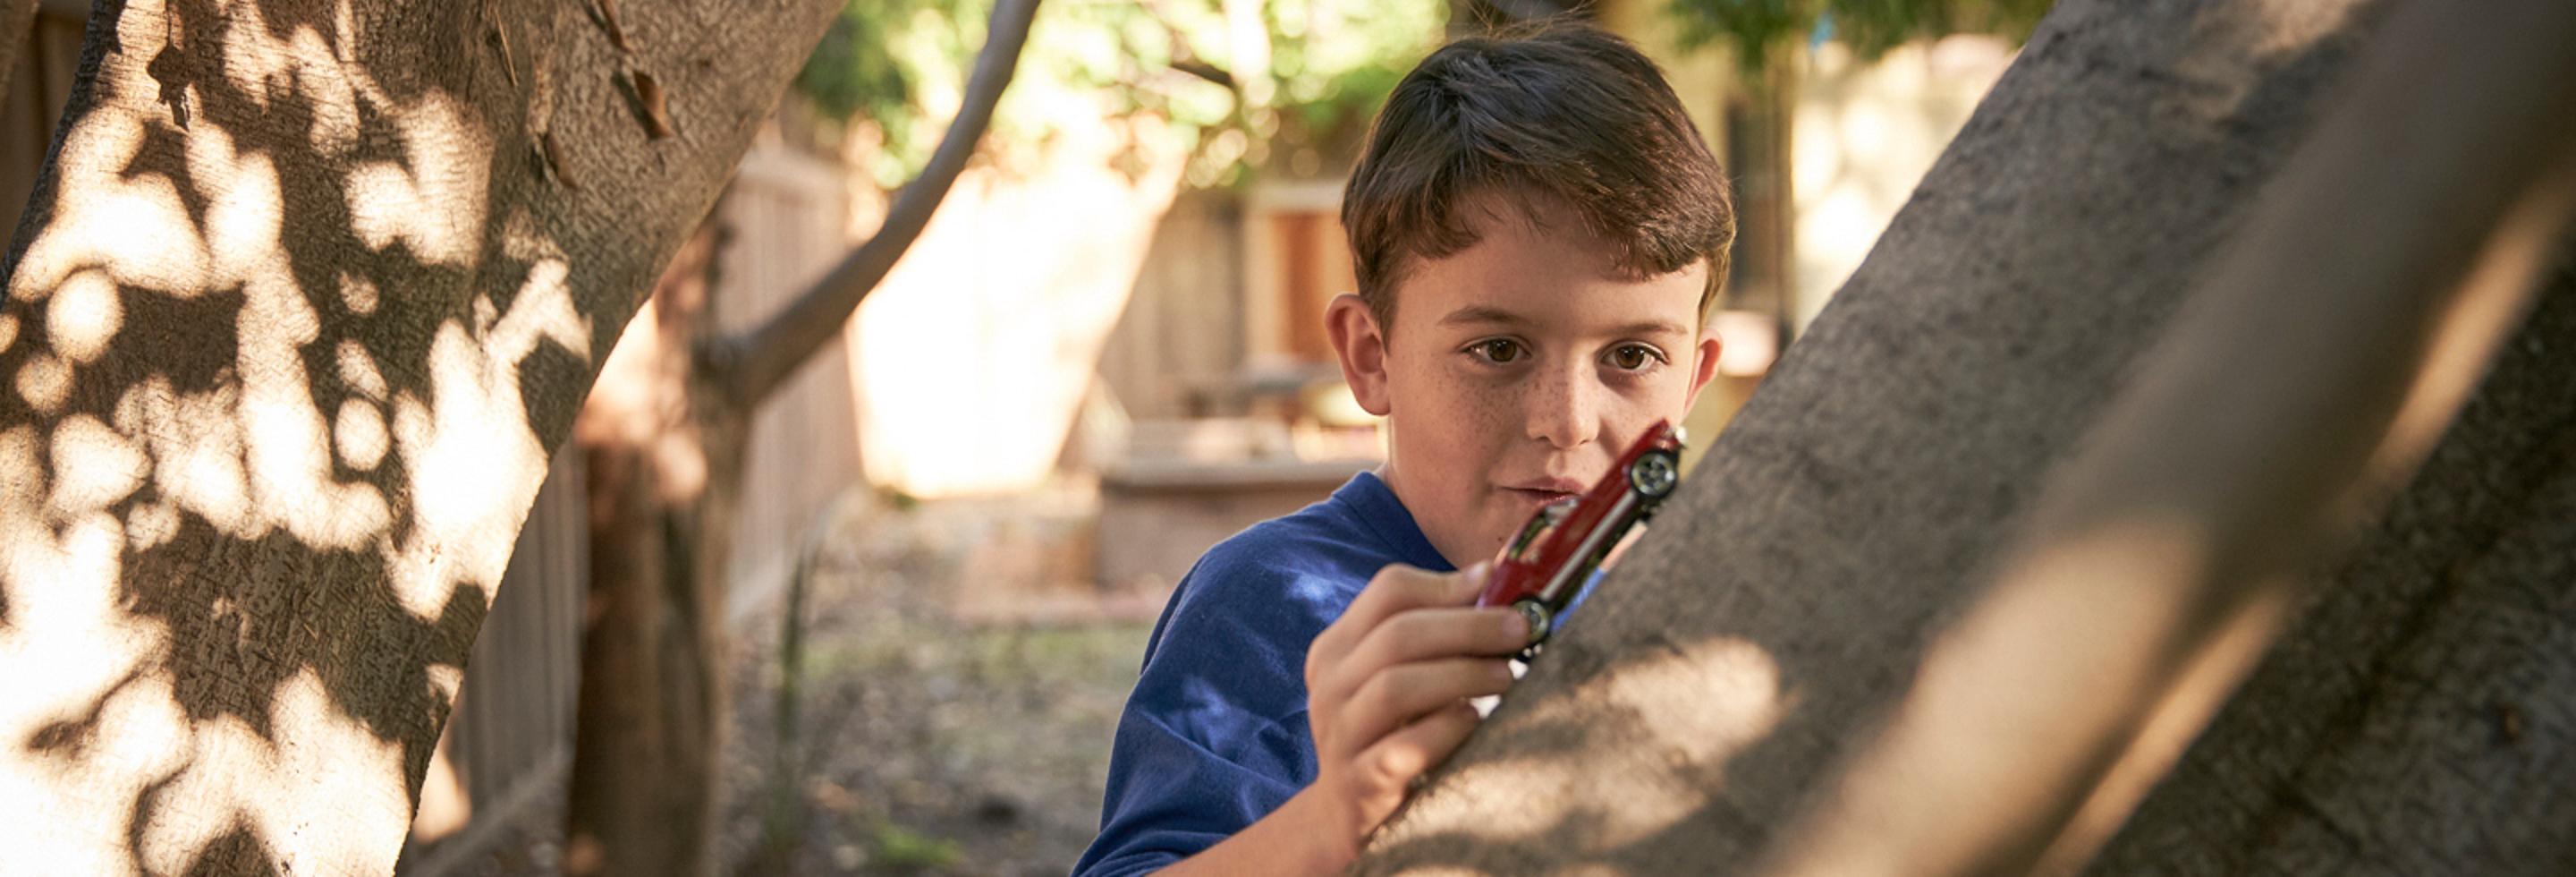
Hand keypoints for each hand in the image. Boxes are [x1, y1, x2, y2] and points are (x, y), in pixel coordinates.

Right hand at [1300, 562, 1529, 860]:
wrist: (1346, 816)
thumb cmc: (1390, 732)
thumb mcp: (1396, 675)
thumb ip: (1431, 629)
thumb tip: (1489, 573)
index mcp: (1337, 647)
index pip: (1389, 590)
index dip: (1449, 585)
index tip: (1498, 588)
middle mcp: (1329, 686)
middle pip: (1397, 635)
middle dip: (1469, 627)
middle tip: (1519, 632)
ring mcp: (1339, 736)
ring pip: (1396, 686)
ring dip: (1462, 674)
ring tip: (1506, 677)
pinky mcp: (1360, 783)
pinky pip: (1403, 749)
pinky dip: (1447, 729)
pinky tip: (1475, 722)